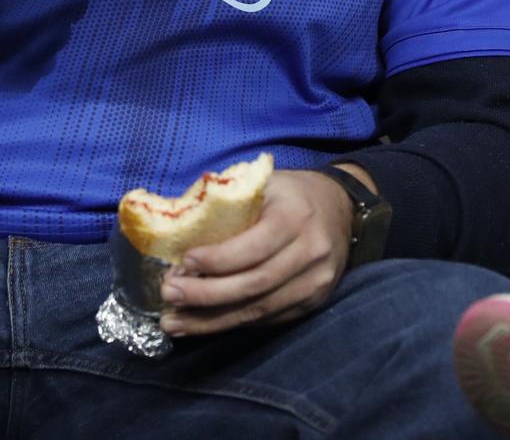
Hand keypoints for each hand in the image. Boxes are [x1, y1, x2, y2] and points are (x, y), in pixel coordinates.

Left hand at [158, 168, 356, 334]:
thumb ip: (227, 204)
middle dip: (206, 295)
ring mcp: (316, 282)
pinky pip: (267, 320)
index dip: (218, 259)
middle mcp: (311, 252)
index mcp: (296, 216)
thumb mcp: (263, 185)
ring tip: (174, 321)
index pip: (255, 246)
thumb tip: (175, 229)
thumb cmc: (290, 194)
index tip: (184, 262)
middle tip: (170, 294)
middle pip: (255, 284)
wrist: (340, 208)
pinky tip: (202, 324)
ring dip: (211, 320)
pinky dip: (231, 323)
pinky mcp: (313, 303)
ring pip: (258, 310)